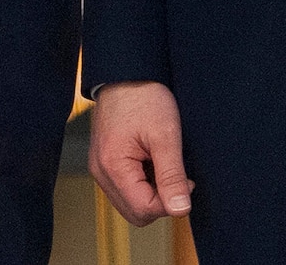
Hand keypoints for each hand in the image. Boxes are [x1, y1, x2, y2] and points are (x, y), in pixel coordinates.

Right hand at [88, 81, 193, 225]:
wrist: (126, 72)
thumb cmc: (144, 96)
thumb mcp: (166, 135)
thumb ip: (172, 175)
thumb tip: (180, 210)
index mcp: (112, 166)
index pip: (144, 210)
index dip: (170, 202)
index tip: (185, 179)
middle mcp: (100, 171)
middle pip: (135, 212)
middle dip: (160, 201)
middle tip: (175, 174)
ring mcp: (100, 167)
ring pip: (130, 203)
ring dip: (152, 192)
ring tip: (161, 162)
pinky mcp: (104, 162)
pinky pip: (125, 188)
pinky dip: (142, 183)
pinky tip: (151, 160)